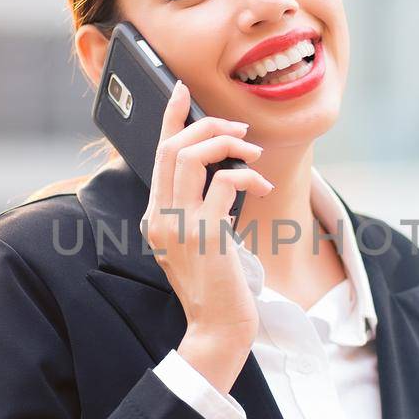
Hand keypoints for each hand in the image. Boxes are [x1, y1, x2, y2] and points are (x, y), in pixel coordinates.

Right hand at [146, 81, 272, 391]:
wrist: (217, 329)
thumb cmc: (215, 286)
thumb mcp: (196, 242)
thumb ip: (195, 208)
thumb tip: (220, 168)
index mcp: (155, 215)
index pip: (157, 155)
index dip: (170, 118)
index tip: (182, 90)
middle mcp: (160, 216)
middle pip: (173, 147)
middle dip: (207, 125)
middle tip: (239, 127)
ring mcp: (179, 224)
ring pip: (192, 157)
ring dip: (228, 144)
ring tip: (254, 152)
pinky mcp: (206, 233)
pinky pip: (225, 182)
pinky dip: (247, 174)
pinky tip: (263, 186)